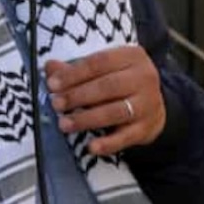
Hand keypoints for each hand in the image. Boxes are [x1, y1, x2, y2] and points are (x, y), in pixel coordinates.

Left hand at [45, 45, 165, 155]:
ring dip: (87, 119)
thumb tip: (50, 67)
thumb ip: (76, 69)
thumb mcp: (104, 68)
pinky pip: (126, 137)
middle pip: (108, 86)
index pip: (99, 62)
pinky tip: (91, 147)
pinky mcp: (147, 128)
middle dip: (78, 96)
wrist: (153, 105)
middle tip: (56, 104)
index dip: (74, 73)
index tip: (52, 84)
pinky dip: (108, 143)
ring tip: (65, 124)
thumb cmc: (121, 81)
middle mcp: (144, 78)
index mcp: (131, 56)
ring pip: (115, 112)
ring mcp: (148, 104)